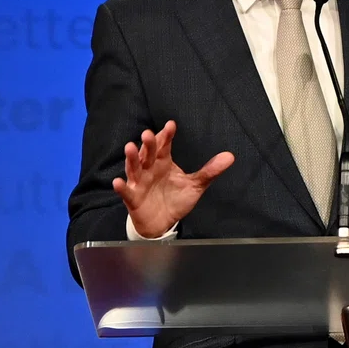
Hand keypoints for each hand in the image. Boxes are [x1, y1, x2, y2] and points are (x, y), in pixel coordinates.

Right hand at [111, 120, 234, 237]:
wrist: (163, 222)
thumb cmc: (176, 199)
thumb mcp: (195, 185)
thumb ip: (210, 171)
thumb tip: (230, 156)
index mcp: (164, 162)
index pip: (164, 146)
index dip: (166, 135)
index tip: (171, 125)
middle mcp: (150, 169)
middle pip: (148, 153)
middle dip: (148, 143)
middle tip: (148, 133)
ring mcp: (139, 183)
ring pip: (134, 168)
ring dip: (131, 158)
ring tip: (129, 147)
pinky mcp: (133, 198)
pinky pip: (126, 192)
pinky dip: (121, 187)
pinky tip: (118, 182)